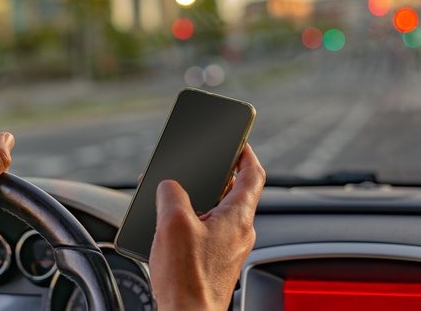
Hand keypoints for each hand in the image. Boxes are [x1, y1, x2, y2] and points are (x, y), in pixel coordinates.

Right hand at [148, 144, 265, 310]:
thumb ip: (171, 193)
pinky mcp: (216, 262)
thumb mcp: (172, 223)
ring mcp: (228, 248)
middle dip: (215, 176)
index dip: (246, 152)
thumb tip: (168, 186)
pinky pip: (208, 231)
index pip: (253, 174)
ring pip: (218, 213)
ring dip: (199, 199)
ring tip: (175, 196)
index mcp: (238, 217)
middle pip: (234, 192)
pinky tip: (172, 226)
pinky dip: (193, 221)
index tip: (239, 141)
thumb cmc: (187, 279)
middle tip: (200, 165)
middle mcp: (239, 232)